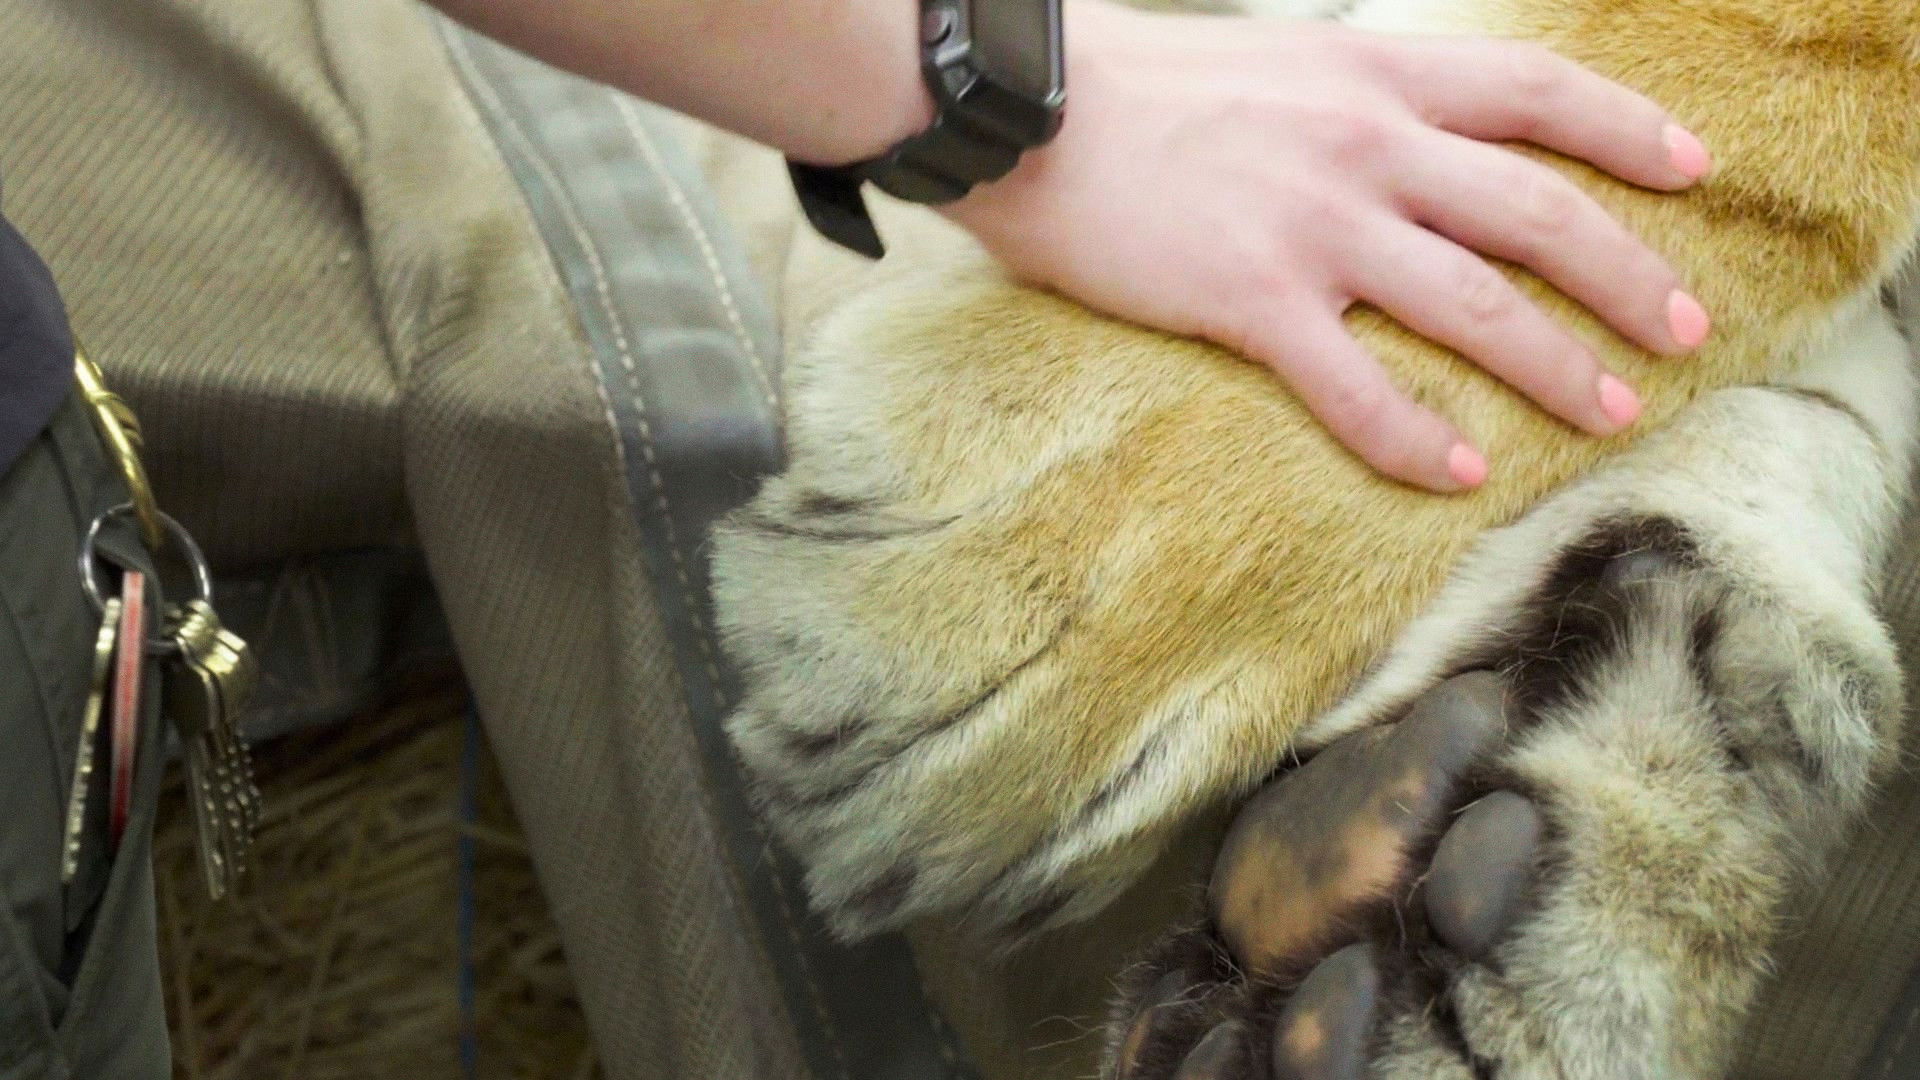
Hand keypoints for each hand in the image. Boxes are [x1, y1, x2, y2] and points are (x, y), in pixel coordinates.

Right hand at [943, 1, 1712, 492]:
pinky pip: (1354, 383)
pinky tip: (1457, 473)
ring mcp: (1314, 224)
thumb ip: (1357, 97)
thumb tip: (1413, 142)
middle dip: (1627, 275)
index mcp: (1374, 74)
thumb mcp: (1279, 59)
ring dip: (1557, 366)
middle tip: (1685, 332)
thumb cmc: (1142, 88)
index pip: (1537, 91)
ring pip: (1474, 303)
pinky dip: (1413, 434)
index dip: (1629, 130)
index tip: (1694, 171)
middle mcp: (1366, 144)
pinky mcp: (1251, 298)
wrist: (1032, 111)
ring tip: (1614, 414)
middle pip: (1537, 212)